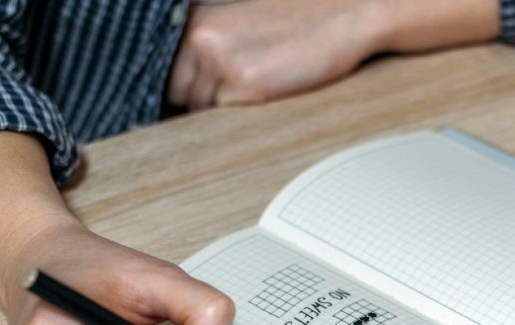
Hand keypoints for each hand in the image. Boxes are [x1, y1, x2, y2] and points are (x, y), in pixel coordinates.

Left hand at [167, 0, 500, 109]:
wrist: (347, 17)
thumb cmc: (302, 26)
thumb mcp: (243, 27)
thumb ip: (212, 50)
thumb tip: (187, 89)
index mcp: (197, 20)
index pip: (167, 73)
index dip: (187, 89)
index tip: (207, 93)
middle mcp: (201, 37)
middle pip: (178, 96)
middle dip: (204, 100)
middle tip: (246, 87)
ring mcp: (220, 61)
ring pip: (201, 110)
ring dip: (226, 110)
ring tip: (263, 85)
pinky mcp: (245, 83)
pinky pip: (226, 119)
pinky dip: (244, 114)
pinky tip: (271, 91)